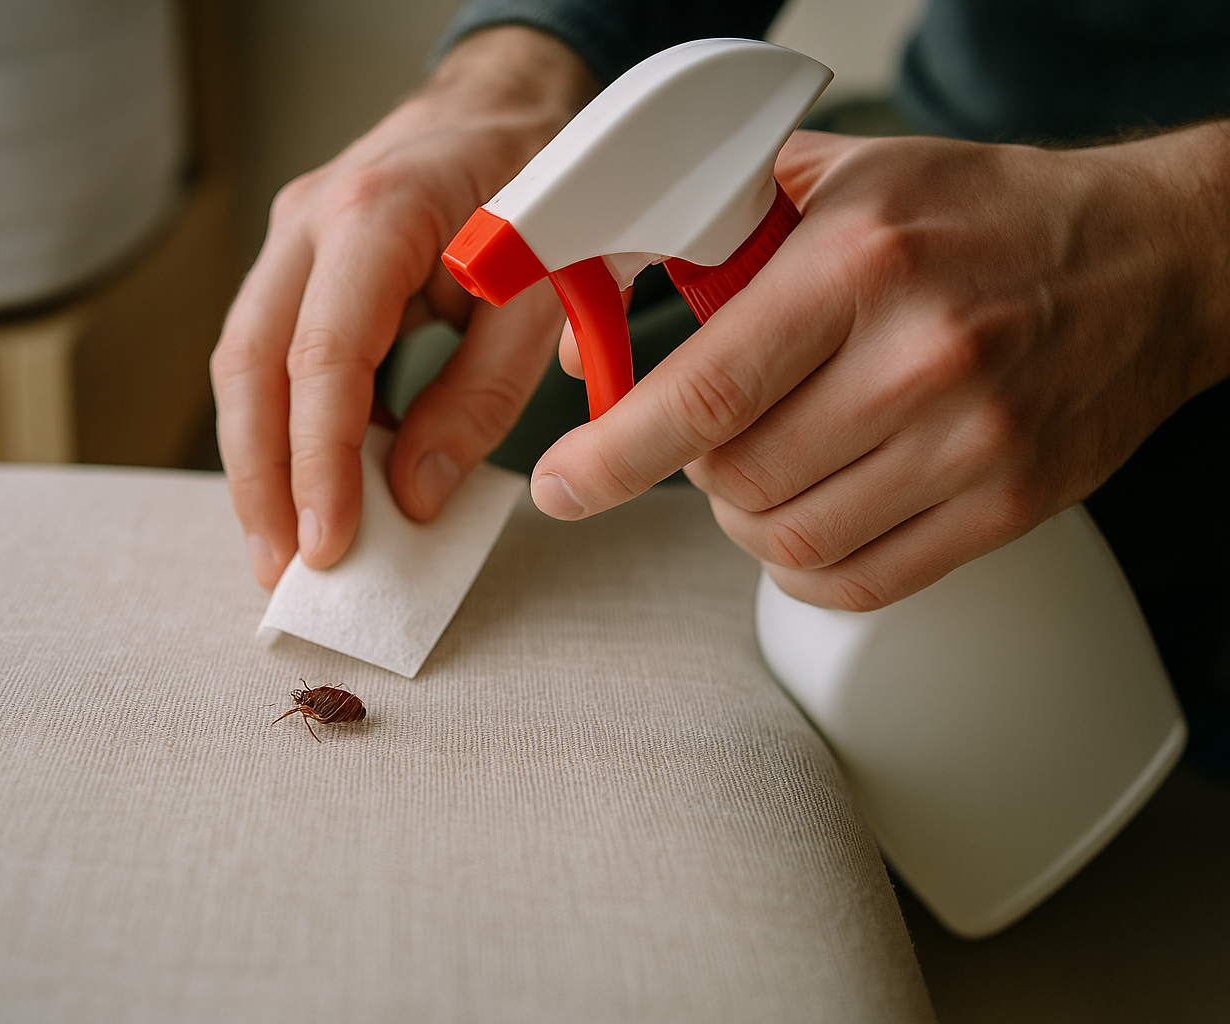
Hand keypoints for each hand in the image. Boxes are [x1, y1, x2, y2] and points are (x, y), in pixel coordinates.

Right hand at [211, 27, 596, 587]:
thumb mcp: (544, 293)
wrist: (511, 105)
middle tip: (277, 566)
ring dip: (257, 459)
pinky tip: (317, 485)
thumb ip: (481, 395)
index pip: (321, 356)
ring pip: (243, 362)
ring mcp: (293, 239)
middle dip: (258, 477)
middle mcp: (310, 220)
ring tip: (283, 544)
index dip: (318, 462)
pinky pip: (273, 354)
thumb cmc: (541, 189)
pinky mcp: (298, 265)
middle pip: (248, 364)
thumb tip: (412, 495)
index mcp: (378, 213)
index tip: (329, 544)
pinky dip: (288, 426)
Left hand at [534, 123, 1229, 609]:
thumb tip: (591, 345)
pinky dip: (807, 565)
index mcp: (859, 264)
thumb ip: (708, 241)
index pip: (703, 391)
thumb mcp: (840, 181)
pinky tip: (812, 513)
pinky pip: (861, 582)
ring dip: (746, 518)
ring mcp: (972, 441)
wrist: (1150, 260)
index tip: (566, 485)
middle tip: (712, 435)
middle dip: (693, 470)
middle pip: (736, 480)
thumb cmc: (980, 215)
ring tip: (768, 466)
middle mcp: (919, 357)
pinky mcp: (1009, 505)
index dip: (613, 454)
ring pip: (789, 541)